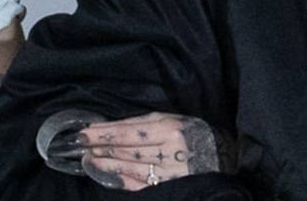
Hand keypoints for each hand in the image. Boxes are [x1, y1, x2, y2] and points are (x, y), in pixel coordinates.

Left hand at [46, 111, 234, 190]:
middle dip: (100, 147)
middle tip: (78, 146)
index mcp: (169, 128)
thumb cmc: (199, 134)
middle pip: (125, 150)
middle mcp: (169, 150)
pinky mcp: (170, 187)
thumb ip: (147, 123)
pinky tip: (108, 175)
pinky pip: (140, 185)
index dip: (102, 133)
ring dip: (106, 164)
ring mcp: (169, 172)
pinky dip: (122, 180)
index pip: (127, 131)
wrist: (228, 157)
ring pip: (129, 168)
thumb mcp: (176, 119)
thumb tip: (113, 128)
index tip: (83, 132)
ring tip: (89, 160)